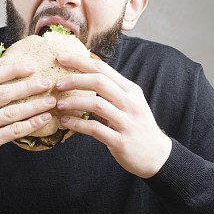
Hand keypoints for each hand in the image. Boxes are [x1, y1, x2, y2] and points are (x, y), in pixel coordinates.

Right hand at [0, 63, 55, 186]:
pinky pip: (14, 130)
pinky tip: (44, 119)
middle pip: (4, 93)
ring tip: (50, 101)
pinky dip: (32, 123)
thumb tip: (11, 79)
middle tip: (46, 83)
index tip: (32, 68)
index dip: (13, 70)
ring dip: (35, 105)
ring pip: (11, 112)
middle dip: (29, 86)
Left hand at [54, 52, 171, 178]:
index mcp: (131, 90)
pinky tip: (66, 121)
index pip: (103, 68)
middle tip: (57, 84)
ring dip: (74, 102)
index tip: (60, 57)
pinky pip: (95, 128)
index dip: (80, 61)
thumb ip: (111, 92)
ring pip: (96, 104)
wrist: (156, 155)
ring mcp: (127, 122)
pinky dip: (77, 124)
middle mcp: (130, 103)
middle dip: (74, 79)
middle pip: (99, 81)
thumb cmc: (137, 126)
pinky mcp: (121, 141)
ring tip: (59, 104)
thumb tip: (83, 76)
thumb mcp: (129, 104)